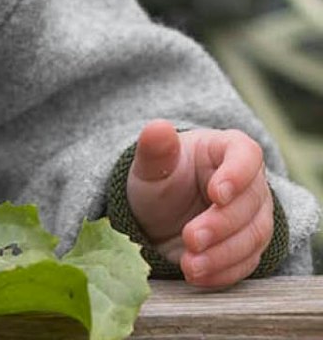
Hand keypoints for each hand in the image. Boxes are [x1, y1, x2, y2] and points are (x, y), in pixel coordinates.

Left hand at [126, 119, 273, 287]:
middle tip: (190, 238)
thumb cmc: (159, 180)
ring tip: (189, 266)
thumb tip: (158, 127)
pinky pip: (247, 263)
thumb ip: (155, 149)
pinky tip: (199, 277)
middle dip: (220, 224)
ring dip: (223, 254)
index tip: (215, 194)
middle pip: (249, 202)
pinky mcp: (250, 247)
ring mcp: (254, 216)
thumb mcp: (150, 165)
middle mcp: (248, 182)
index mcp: (225, 149)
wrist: (157, 217)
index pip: (246, 154)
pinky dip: (223, 272)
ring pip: (253, 236)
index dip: (236, 174)